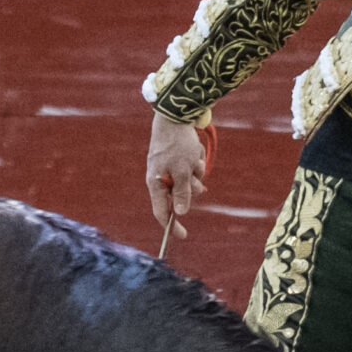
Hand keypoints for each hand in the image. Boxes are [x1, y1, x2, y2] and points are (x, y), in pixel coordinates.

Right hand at [145, 112, 208, 242]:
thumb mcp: (183, 171)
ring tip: (194, 157)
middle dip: (191, 188)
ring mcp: (168, 168)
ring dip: (195, 172)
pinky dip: (195, 162)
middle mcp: (160, 178)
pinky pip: (190, 169)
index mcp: (156, 184)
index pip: (162, 212)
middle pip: (179, 196)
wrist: (174, 115)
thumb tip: (181, 214)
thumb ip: (183, 193)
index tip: (183, 236)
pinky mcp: (175, 159)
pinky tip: (194, 150)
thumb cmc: (176, 144)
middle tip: (195, 176)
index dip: (172, 226)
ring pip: (188, 182)